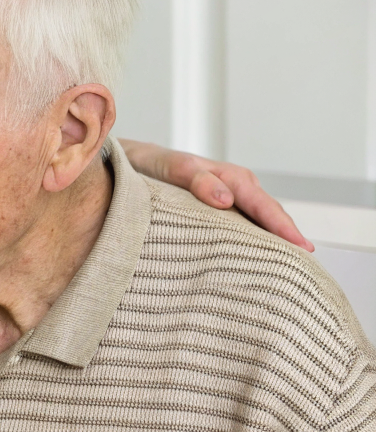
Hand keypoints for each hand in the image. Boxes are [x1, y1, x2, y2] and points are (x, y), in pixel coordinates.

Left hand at [120, 139, 312, 250]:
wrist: (125, 163)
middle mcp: (232, 189)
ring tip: (287, 268)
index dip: (281, 226)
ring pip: (254, 222)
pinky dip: (249, 241)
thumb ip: (194, 178)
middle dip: (285, 236)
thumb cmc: (147, 165)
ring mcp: (224, 202)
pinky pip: (238, 227)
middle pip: (266, 214)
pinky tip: (253, 261)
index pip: (262, 204)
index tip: (300, 247)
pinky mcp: (212, 214)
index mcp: (228, 177)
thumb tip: (226, 199)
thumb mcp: (169, 167)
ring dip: (270, 241)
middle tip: (305, 265)